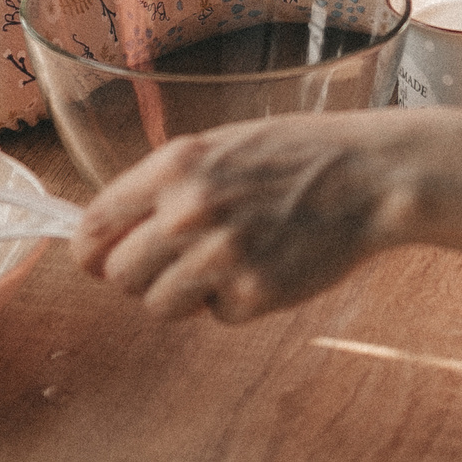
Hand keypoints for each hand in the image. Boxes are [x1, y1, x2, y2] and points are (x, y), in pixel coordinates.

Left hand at [75, 114, 418, 322]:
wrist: (370, 175)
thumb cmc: (298, 154)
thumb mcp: (222, 145)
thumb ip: (168, 183)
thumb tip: (116, 230)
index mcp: (174, 166)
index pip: (94, 227)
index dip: (92, 252)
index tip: (100, 260)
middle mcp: (187, 211)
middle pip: (119, 276)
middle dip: (142, 274)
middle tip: (178, 261)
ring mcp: (219, 256)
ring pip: (159, 305)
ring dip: (186, 293)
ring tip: (227, 261)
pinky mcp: (252, 294)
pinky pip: (217, 316)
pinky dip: (236, 301)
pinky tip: (266, 265)